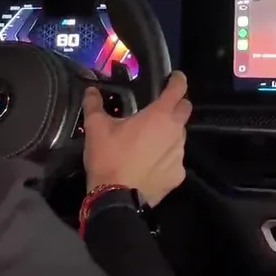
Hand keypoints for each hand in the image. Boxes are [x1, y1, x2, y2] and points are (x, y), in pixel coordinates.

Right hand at [82, 72, 191, 206]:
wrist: (116, 198)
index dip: (178, 80)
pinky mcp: (178, 175)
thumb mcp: (96, 128)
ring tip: (151, 140)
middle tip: (159, 109)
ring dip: (170, 133)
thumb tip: (91, 90)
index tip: (175, 77)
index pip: (178, 89)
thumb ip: (94, 105)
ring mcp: (180, 155)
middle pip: (185, 110)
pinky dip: (166, 158)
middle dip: (176, 105)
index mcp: (159, 115)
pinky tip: (151, 163)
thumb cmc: (109, 157)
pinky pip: (175, 160)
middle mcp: (175, 132)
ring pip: (180, 136)